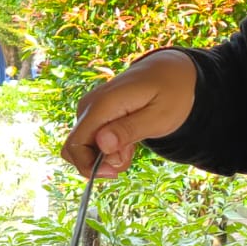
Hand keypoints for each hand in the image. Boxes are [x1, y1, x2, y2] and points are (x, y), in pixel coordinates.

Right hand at [61, 50, 196, 177]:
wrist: (170, 72)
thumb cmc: (171, 94)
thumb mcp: (159, 117)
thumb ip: (129, 130)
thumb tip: (102, 144)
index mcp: (102, 105)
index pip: (75, 145)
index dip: (89, 166)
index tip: (115, 173)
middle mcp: (89, 106)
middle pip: (74, 148)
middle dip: (98, 163)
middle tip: (128, 155)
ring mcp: (90, 109)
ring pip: (83, 146)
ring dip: (106, 156)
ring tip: (132, 145)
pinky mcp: (94, 113)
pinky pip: (91, 139)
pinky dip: (108, 148)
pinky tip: (128, 139)